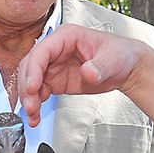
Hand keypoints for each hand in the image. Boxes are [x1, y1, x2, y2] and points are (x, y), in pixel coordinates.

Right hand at [18, 24, 148, 125]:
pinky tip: (36, 115)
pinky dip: (35, 103)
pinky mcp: (56, 80)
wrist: (126, 67)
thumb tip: (87, 72)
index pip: (42, 51)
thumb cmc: (119, 54)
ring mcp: (54, 66)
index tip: (33, 87)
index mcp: (66, 37)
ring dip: (29, 98)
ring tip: (33, 114)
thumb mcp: (113, 59)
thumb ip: (99, 66)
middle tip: (31, 105)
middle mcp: (56, 50)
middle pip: (31, 66)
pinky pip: (39, 91)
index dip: (34, 69)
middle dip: (27, 87)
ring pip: (31, 80)